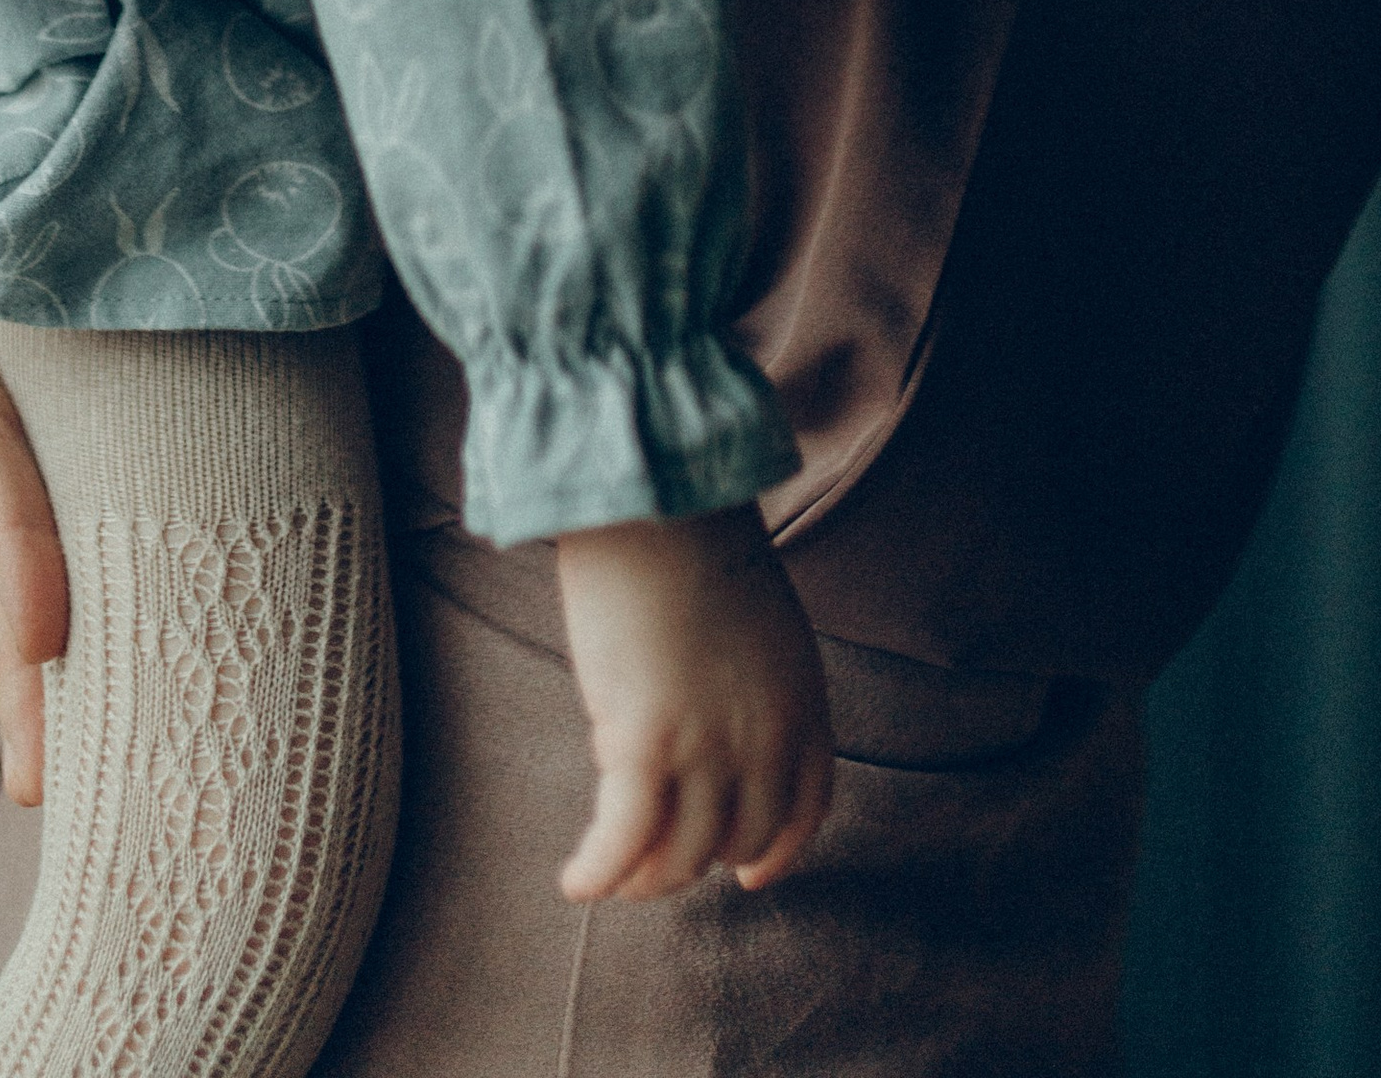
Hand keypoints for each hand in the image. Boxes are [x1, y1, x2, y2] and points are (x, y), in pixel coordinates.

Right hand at [550, 506, 833, 903]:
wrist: (656, 499)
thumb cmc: (692, 541)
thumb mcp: (760, 625)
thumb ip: (753, 693)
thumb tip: (711, 753)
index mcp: (802, 702)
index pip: (804, 811)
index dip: (774, 853)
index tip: (744, 875)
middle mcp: (764, 738)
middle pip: (735, 840)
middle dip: (697, 858)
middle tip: (655, 855)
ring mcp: (706, 749)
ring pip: (679, 856)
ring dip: (643, 878)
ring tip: (610, 874)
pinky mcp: (641, 746)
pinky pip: (622, 842)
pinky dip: (599, 873)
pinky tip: (576, 883)